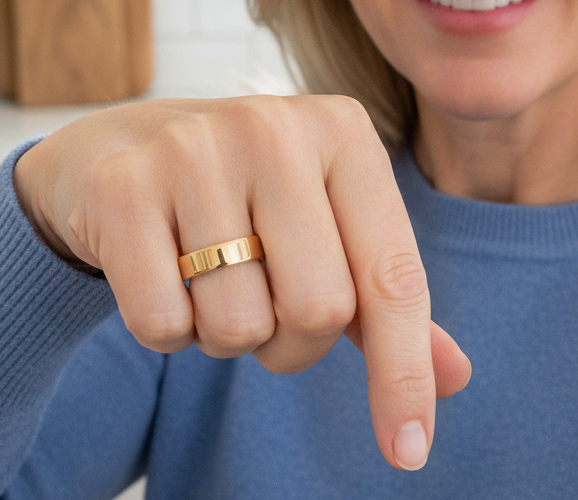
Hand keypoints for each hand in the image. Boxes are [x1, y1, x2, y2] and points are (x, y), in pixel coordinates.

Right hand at [13, 95, 470, 469]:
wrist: (124, 146)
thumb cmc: (243, 193)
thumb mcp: (325, 221)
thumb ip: (383, 295)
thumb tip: (453, 377)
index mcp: (341, 129)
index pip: (393, 275)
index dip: (403, 371)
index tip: (408, 450)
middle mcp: (274, 127)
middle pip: (319, 309)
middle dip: (294, 342)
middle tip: (265, 305)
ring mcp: (193, 149)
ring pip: (239, 325)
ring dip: (228, 334)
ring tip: (208, 277)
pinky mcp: (124, 185)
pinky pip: (162, 323)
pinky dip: (169, 329)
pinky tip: (160, 271)